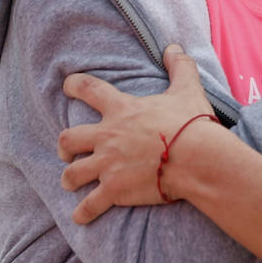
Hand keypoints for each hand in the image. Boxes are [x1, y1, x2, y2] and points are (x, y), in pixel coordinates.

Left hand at [58, 44, 214, 223]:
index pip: (88, 90)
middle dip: (64, 147)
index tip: (67, 86)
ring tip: (72, 183)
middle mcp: (107, 137)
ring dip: (70, 179)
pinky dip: (83, 212)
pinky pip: (89, 205)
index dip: (74, 86)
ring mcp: (108, 165)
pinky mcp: (114, 191)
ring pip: (72, 174)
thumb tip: (173, 47)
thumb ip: (179, 66)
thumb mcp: (187, 89)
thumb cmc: (192, 123)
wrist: (197, 158)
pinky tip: (81, 216)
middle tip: (67, 152)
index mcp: (121, 110)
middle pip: (68, 139)